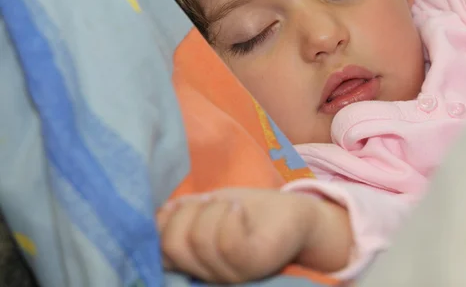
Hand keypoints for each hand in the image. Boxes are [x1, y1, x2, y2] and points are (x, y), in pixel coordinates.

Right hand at [157, 188, 351, 283]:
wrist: (297, 214)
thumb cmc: (250, 210)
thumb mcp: (206, 207)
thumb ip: (179, 214)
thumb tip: (154, 215)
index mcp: (193, 263)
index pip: (156, 249)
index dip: (162, 221)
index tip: (183, 205)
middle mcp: (208, 275)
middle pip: (171, 244)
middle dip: (187, 211)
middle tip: (211, 203)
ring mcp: (230, 274)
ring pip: (198, 238)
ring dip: (212, 209)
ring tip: (229, 206)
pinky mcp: (252, 264)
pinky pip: (226, 239)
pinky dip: (229, 214)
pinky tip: (239, 209)